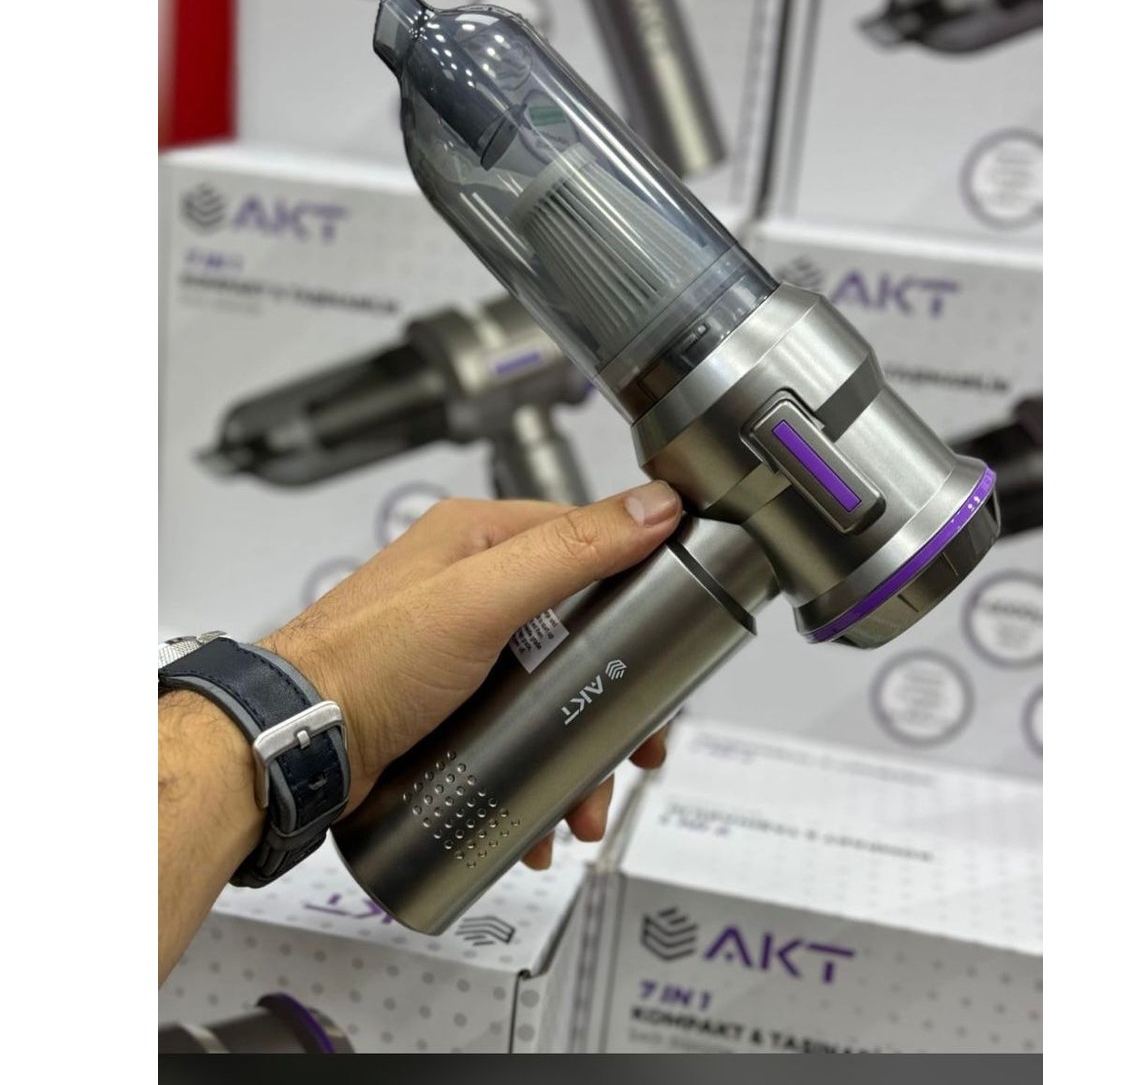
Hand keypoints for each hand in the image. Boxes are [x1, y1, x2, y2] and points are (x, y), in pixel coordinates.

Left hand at [259, 480, 681, 867]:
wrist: (292, 749)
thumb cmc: (364, 663)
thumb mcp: (479, 598)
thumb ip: (568, 551)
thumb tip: (652, 508)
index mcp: (478, 538)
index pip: (585, 542)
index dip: (636, 589)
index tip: (670, 635)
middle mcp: (471, 587)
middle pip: (576, 629)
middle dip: (612, 693)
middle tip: (635, 744)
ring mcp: (460, 648)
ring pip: (550, 686)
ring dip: (579, 744)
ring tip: (584, 801)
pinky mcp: (450, 701)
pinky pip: (515, 724)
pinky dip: (538, 765)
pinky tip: (543, 809)